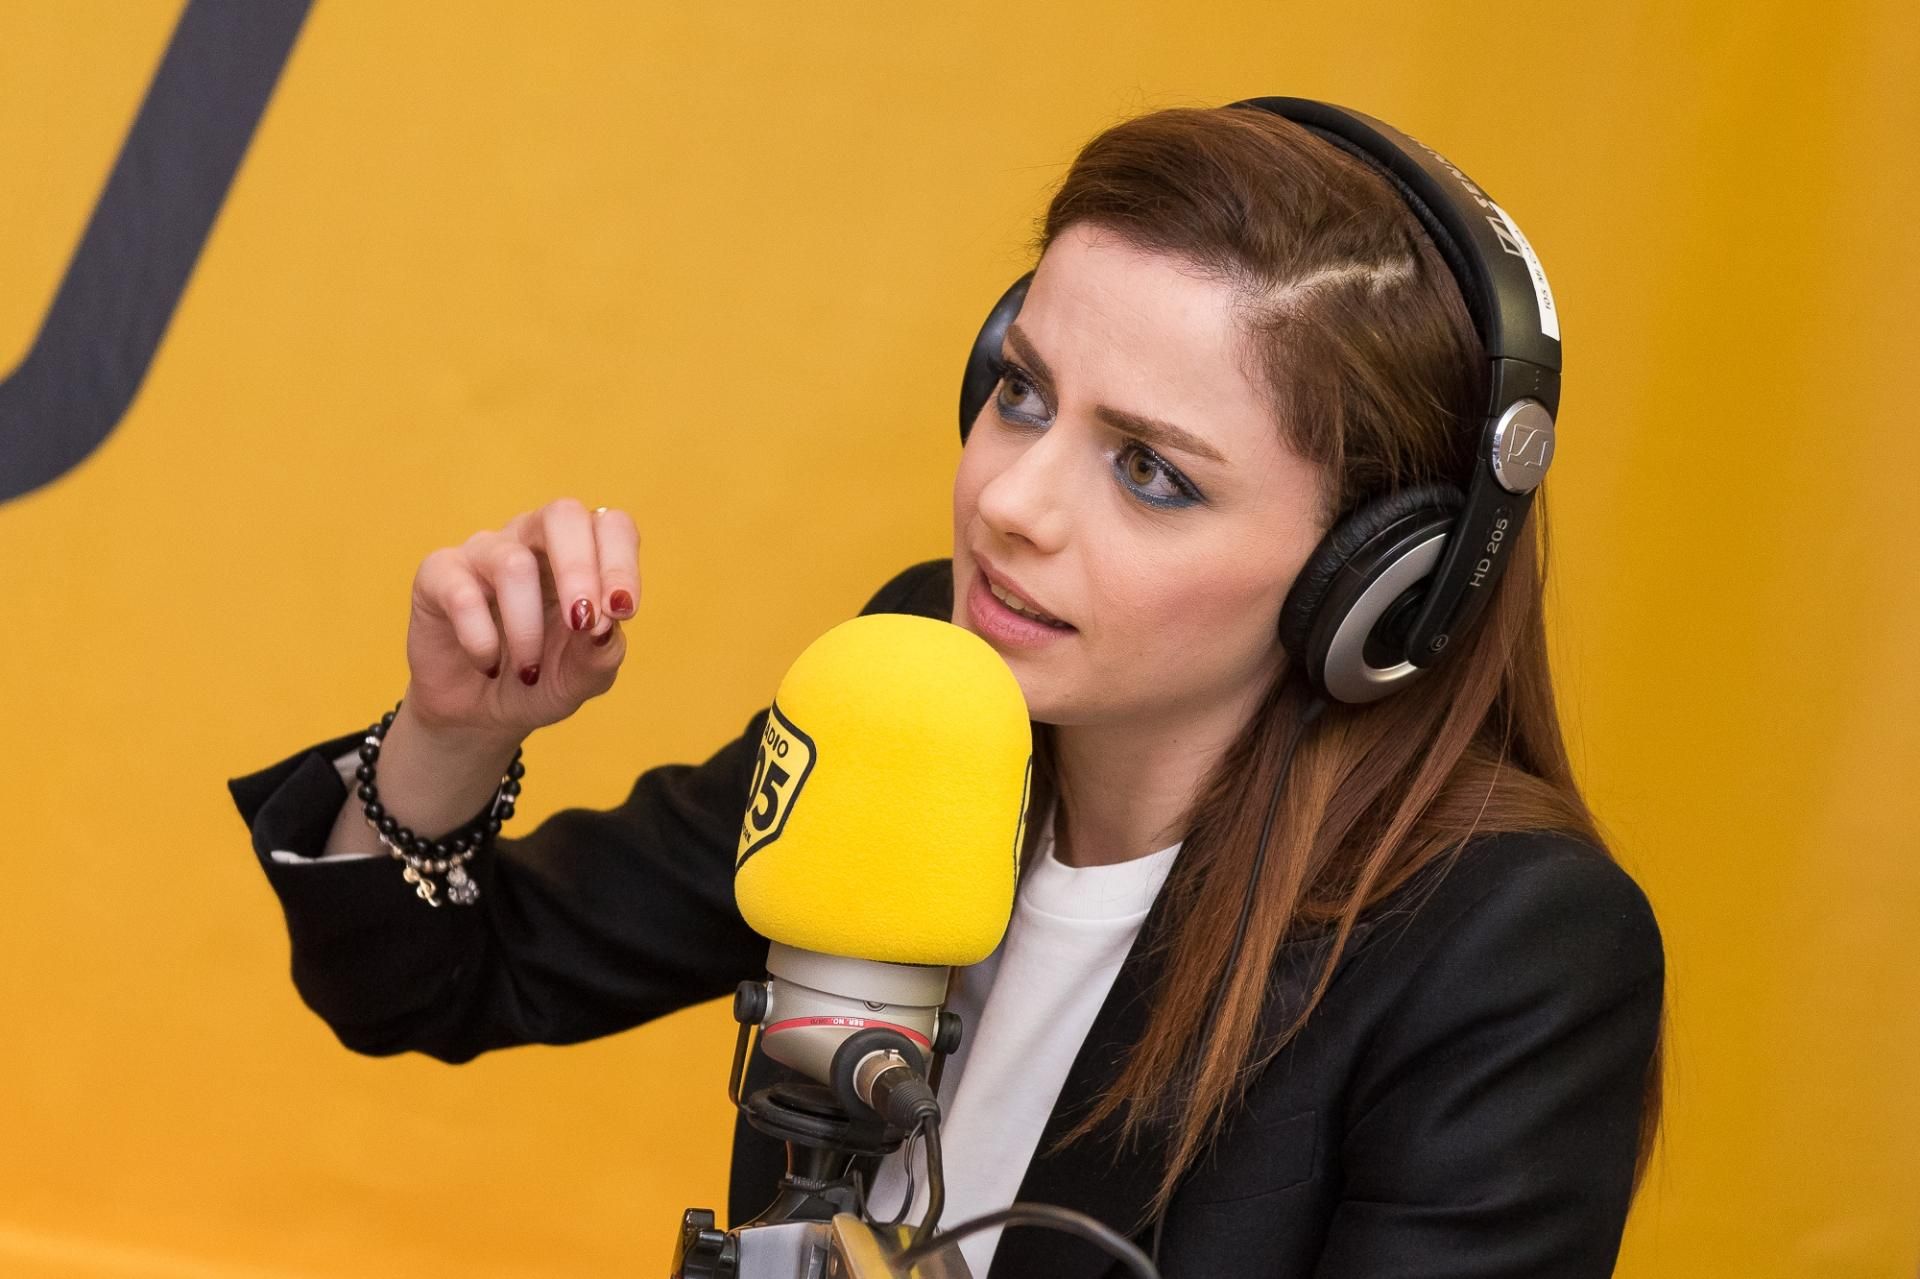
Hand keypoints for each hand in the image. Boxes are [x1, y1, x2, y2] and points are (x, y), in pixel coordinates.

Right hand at [402, 498, 638, 743]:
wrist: (478, 712)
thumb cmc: (540, 680)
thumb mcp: (581, 679)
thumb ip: (601, 654)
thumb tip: (604, 626)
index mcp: (580, 555)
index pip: (611, 526)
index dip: (621, 562)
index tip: (622, 611)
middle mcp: (532, 541)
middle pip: (562, 514)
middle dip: (579, 569)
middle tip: (583, 622)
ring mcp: (484, 553)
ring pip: (513, 563)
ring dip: (527, 627)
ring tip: (529, 672)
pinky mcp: (438, 575)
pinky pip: (461, 594)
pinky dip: (481, 639)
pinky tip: (487, 665)